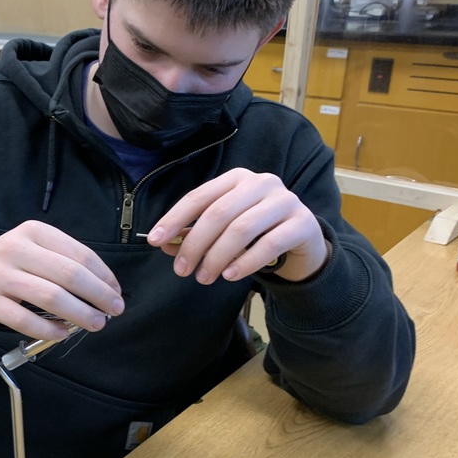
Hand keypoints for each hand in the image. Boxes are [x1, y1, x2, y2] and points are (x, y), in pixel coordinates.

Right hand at [0, 220, 124, 339]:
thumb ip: (65, 262)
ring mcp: (0, 275)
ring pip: (50, 297)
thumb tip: (106, 289)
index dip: (104, 276)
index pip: (79, 254)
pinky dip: (48, 330)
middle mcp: (16, 249)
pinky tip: (63, 334)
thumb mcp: (35, 249)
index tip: (116, 292)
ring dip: (79, 314)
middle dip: (98, 295)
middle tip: (114, 311)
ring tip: (95, 324)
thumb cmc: (10, 265)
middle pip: (69, 275)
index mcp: (34, 232)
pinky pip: (24, 320)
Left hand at [146, 169, 329, 282]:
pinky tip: (230, 275)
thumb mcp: (223, 230)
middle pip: (219, 213)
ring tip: (204, 278)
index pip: (199, 196)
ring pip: (242, 229)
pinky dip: (246, 262)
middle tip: (182, 271)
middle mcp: (261, 183)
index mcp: (236, 179)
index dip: (174, 219)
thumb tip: (164, 244)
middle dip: (195, 244)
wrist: (301, 239)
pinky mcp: (302, 223)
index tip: (154, 241)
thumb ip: (194, 233)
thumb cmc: (256, 231)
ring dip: (217, 257)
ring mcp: (285, 200)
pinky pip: (269, 243)